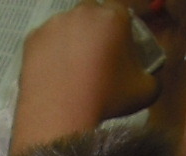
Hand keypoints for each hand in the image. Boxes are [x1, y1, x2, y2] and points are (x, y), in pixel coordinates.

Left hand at [11, 0, 160, 149]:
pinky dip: (50, 53)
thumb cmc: (106, 98)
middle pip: (93, 14)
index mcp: (113, 17)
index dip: (122, 29)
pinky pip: (46, 41)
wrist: (60, 115)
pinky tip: (54, 74)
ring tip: (73, 69)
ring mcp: (54, 23)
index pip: (122, 12)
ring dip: (72, 40)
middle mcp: (83, 12)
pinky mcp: (32, 38)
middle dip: (96, 30)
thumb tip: (149, 78)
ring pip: (68, 26)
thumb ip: (153, 79)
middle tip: (97, 58)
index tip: (120, 49)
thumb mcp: (145, 93)